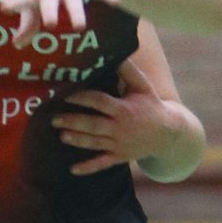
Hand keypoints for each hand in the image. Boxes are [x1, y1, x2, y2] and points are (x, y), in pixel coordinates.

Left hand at [52, 58, 178, 175]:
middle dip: (73, 122)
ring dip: (77, 140)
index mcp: (124, 109)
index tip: (66, 94)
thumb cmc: (151, 104)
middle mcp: (120, 128)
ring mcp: (119, 144)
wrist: (167, 133)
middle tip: (54, 119)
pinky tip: (73, 170)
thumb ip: (128, 70)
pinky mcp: (119, 157)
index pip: (100, 102)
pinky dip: (88, 168)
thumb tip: (117, 52)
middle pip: (93, 124)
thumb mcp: (143, 86)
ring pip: (94, 143)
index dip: (82, 97)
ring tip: (61, 135)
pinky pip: (102, 163)